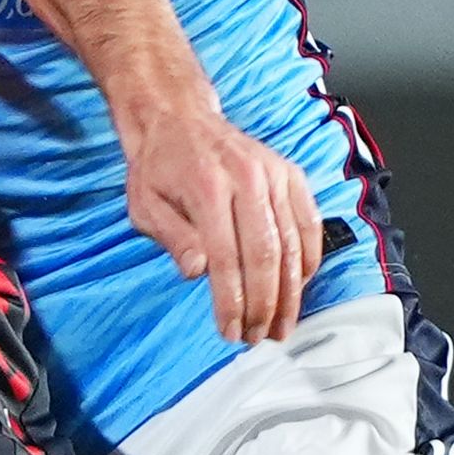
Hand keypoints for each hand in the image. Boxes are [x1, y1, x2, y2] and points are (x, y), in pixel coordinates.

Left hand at [122, 105, 322, 346]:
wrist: (177, 118)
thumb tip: (196, 272)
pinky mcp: (290, 173)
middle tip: (261, 336)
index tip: (231, 331)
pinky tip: (300, 286)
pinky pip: (309, 221)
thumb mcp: (144, 205)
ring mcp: (273, 173)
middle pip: (265, 254)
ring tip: (283, 324)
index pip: (226, 257)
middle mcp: (246, 177)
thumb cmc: (158, 167)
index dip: (232, 301)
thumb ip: (171, 238)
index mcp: (206, 186)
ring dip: (290, 292)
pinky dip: (308, 257)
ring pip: (292, 242)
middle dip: (265, 304)